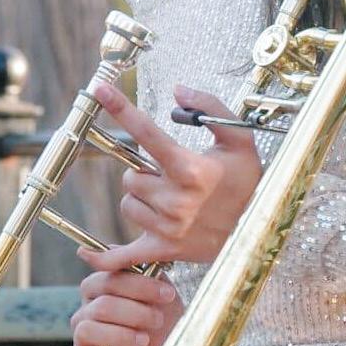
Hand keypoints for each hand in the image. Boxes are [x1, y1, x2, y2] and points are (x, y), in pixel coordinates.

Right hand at [58, 265, 183, 345]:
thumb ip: (134, 266)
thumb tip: (90, 248)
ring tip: (144, 340)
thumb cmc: (165, 322)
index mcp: (100, 290)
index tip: (168, 293)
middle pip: (100, 305)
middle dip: (134, 311)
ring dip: (121, 334)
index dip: (138, 285)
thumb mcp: (157, 291)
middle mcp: (87, 312)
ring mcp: (83, 339)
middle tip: (158, 320)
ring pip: (87, 328)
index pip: (106, 280)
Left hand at [83, 81, 262, 272]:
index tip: (99, 88)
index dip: (120, 108)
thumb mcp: (239, 139)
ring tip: (168, 202)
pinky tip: (84, 249)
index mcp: (190, 168)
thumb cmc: (248, 183)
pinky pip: (122, 256)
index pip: (146, 132)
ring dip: (140, 199)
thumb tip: (178, 90)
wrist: (261, 230)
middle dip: (144, 173)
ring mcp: (167, 227)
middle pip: (131, 176)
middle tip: (169, 177)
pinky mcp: (163, 251)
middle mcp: (175, 198)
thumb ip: (210, 108)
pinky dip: (103, 256)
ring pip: (128, 204)